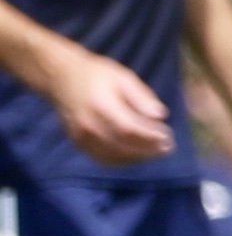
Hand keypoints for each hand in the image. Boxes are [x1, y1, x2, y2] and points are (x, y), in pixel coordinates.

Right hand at [43, 49, 172, 167]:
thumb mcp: (122, 77)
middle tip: (167, 148)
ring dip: (137, 158)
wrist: (60, 77)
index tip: (168, 136)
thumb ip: (141, 97)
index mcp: (100, 105)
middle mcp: (87, 124)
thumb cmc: (96, 74)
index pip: (128, 129)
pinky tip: (137, 154)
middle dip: (147, 151)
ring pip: (112, 157)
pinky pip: (101, 159)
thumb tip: (161, 115)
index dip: (150, 137)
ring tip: (156, 152)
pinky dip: (122, 160)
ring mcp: (80, 136)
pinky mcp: (77, 142)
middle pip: (121, 147)